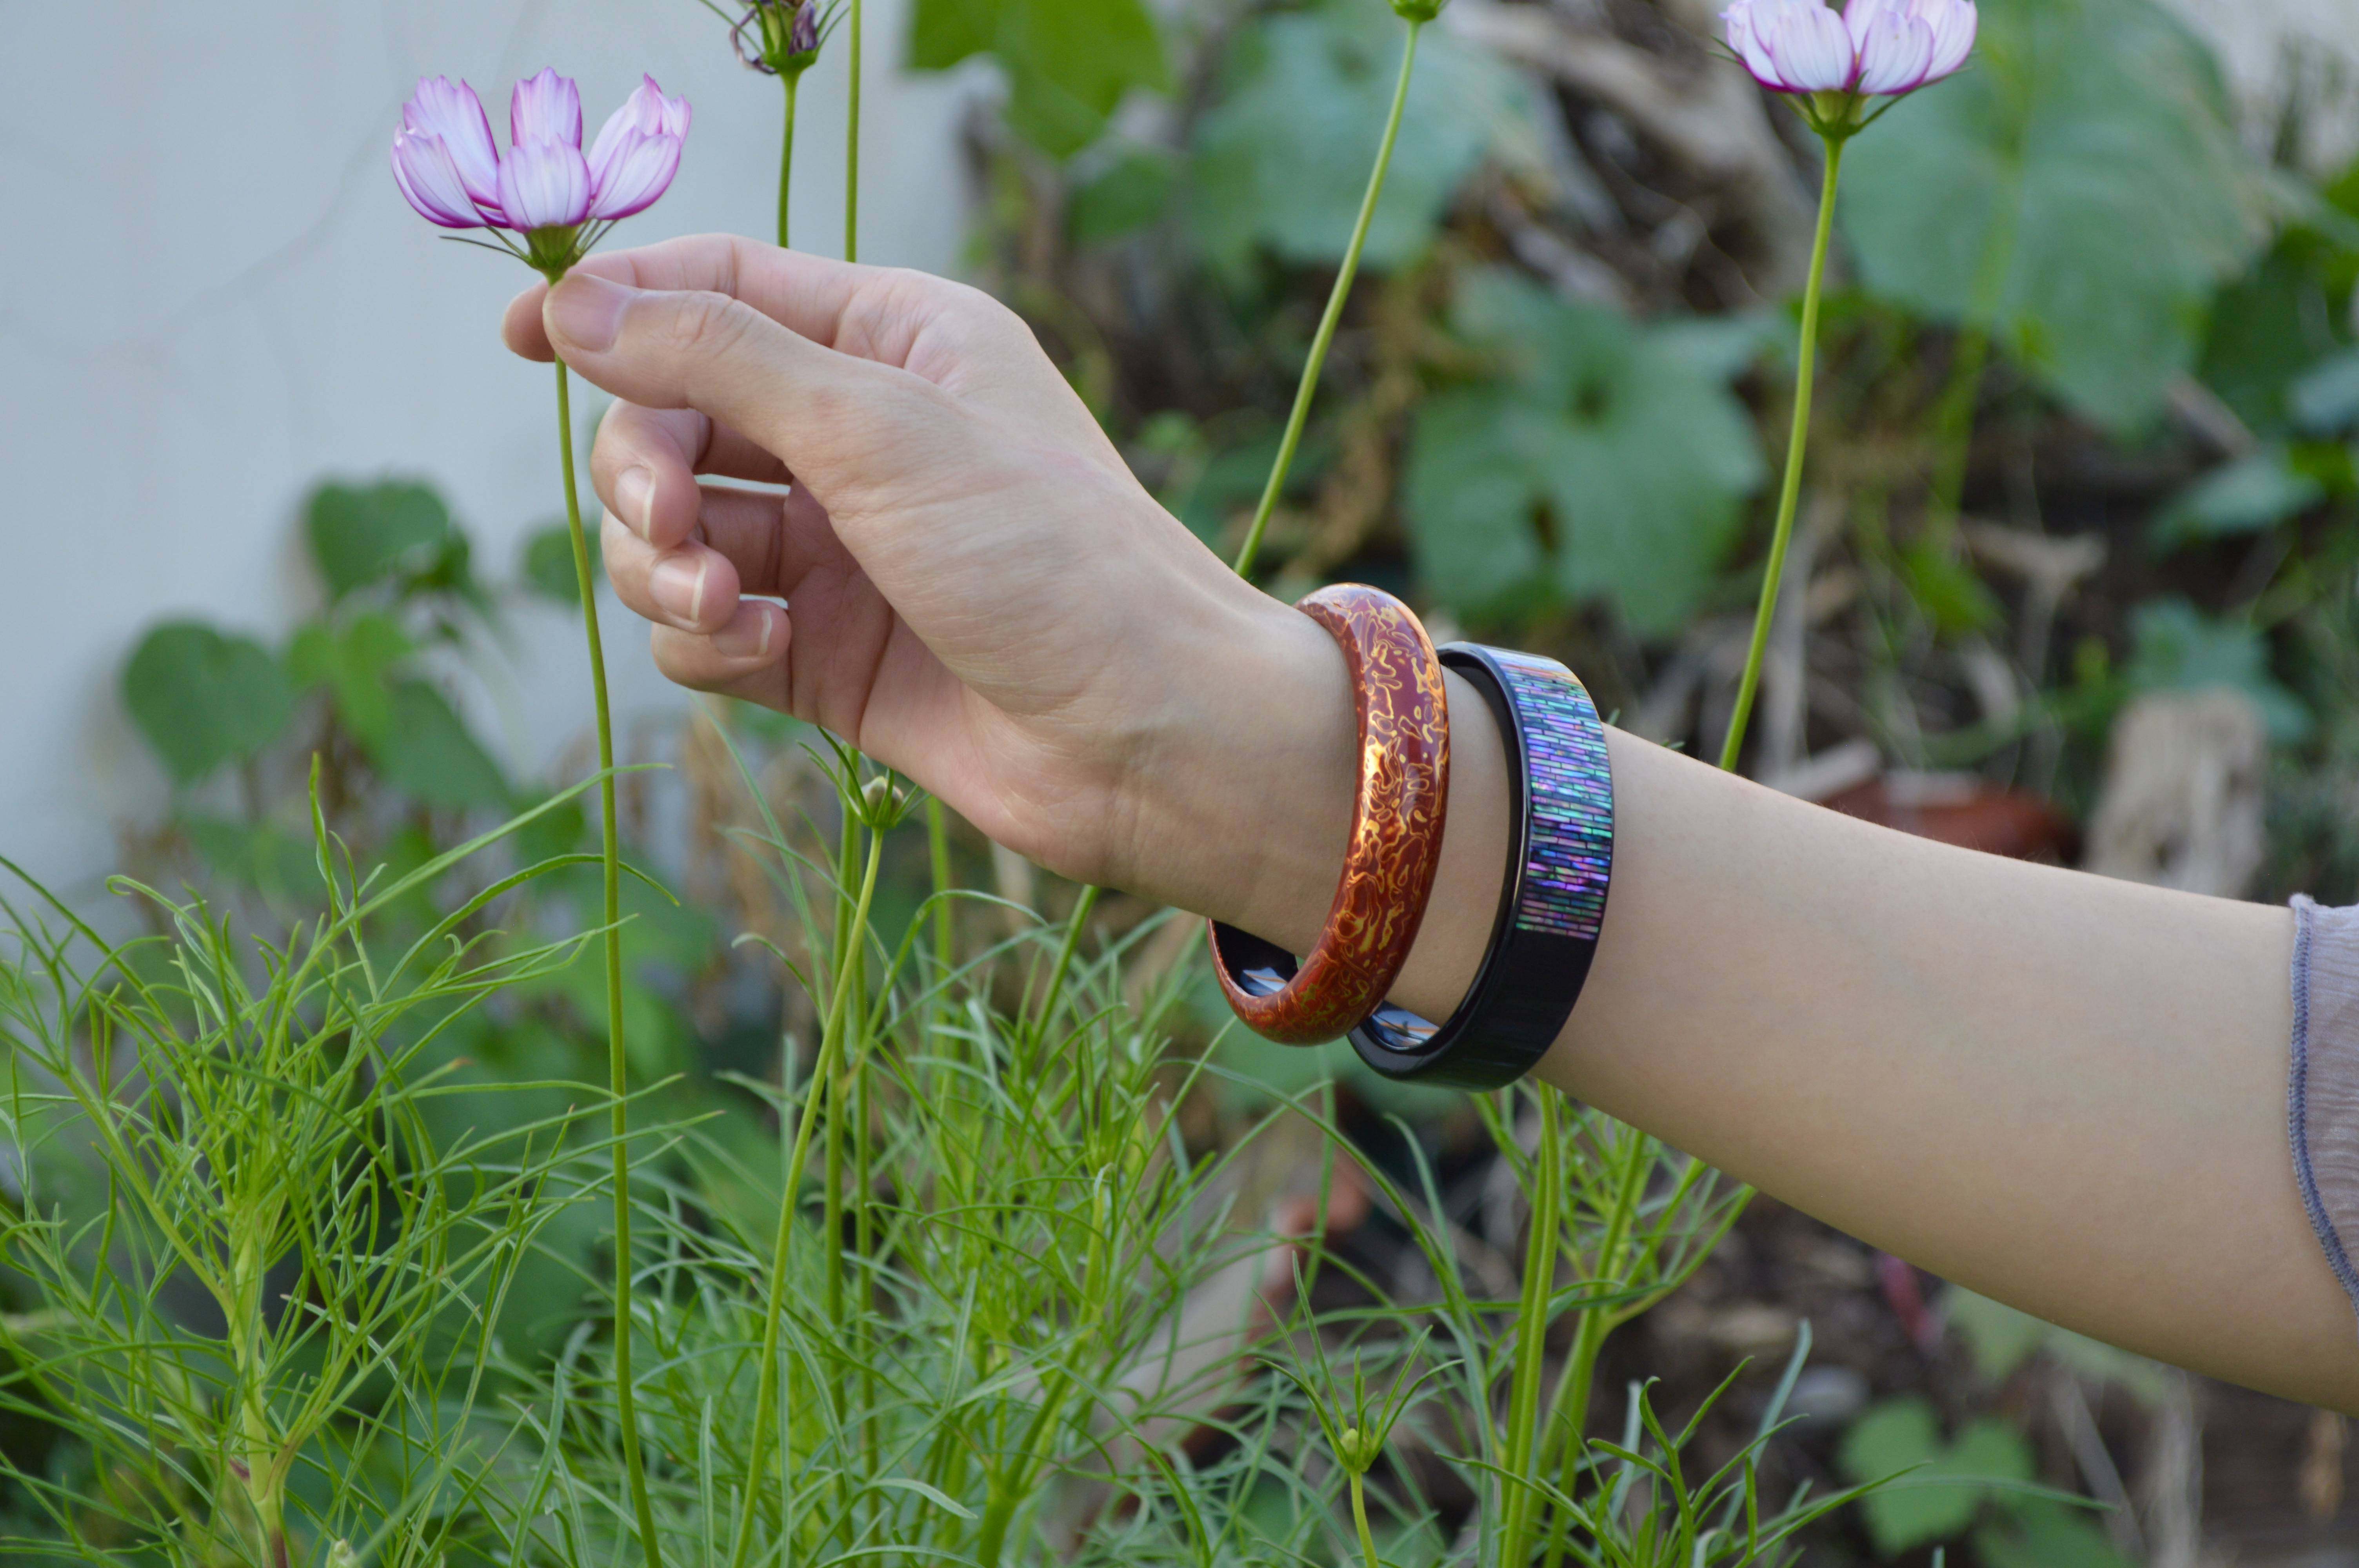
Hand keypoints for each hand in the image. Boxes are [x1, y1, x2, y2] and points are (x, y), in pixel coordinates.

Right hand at [500, 235, 1357, 936]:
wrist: (1145, 736)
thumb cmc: (1050, 557)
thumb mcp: (880, 426)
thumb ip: (720, 357)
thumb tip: (578, 304)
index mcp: (892, 342)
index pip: (718, 291)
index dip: (614, 307)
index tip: (525, 341)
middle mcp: (859, 438)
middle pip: (672, 418)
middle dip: (644, 468)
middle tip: (674, 519)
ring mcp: (838, 550)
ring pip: (675, 532)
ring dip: (668, 566)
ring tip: (729, 607)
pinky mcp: (823, 654)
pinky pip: (705, 633)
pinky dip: (707, 644)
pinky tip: (764, 655)